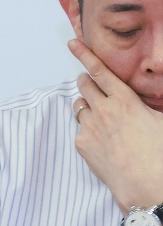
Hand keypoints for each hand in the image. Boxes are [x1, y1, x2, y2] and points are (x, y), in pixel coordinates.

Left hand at [70, 39, 162, 209]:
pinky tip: (103, 140)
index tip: (72, 43)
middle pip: (84, 86)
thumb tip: (152, 98)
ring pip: (79, 107)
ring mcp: (89, 127)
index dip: (84, 54)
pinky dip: (88, 129)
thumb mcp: (162, 119)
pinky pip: (80, 129)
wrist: (146, 183)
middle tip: (92, 85)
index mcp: (124, 100)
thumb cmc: (160, 151)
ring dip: (87, 106)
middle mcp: (103, 110)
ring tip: (102, 116)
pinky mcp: (81, 144)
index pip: (99, 71)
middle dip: (86, 81)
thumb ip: (153, 104)